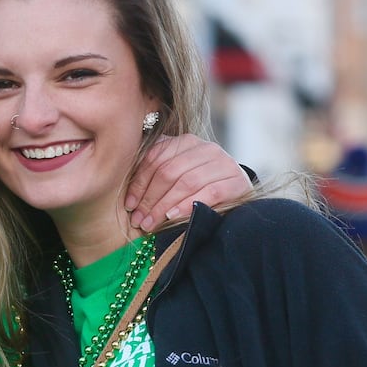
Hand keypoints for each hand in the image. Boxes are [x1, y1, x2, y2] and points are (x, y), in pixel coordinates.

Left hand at [124, 133, 253, 230]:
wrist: (237, 193)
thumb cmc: (200, 187)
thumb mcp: (177, 176)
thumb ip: (156, 175)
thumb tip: (129, 196)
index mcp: (186, 142)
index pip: (156, 158)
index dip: (139, 182)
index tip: (128, 205)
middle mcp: (206, 148)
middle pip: (169, 171)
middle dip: (149, 198)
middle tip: (138, 220)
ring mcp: (224, 163)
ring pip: (187, 182)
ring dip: (164, 206)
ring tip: (150, 224)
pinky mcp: (237, 181)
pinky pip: (209, 193)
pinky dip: (188, 205)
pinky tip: (172, 217)